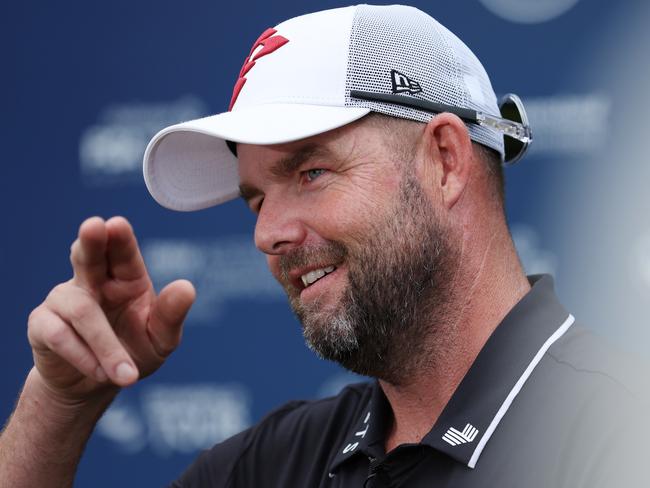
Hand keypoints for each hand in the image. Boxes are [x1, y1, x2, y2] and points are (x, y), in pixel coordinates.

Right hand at [26, 216, 194, 401]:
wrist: (94, 387)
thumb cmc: (133, 352)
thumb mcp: (160, 340)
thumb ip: (171, 316)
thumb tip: (186, 287)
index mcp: (126, 277)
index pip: (123, 252)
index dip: (120, 238)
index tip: (117, 224)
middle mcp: (93, 280)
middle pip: (88, 255)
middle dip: (91, 242)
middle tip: (94, 226)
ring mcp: (64, 299)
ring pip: (81, 309)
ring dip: (105, 344)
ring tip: (128, 374)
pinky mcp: (42, 323)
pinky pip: (59, 334)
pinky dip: (84, 356)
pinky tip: (99, 372)